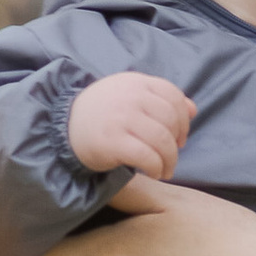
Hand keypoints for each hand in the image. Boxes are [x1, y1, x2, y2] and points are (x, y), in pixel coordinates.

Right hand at [68, 71, 195, 178]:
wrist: (62, 127)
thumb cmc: (101, 113)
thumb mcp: (129, 96)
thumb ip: (160, 99)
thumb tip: (193, 109)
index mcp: (136, 82)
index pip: (173, 96)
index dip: (183, 120)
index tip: (180, 137)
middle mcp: (131, 96)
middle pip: (171, 120)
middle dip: (177, 143)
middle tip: (171, 156)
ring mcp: (122, 118)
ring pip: (163, 140)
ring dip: (170, 160)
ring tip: (165, 170)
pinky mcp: (113, 141)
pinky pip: (148, 157)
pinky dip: (156, 168)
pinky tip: (154, 173)